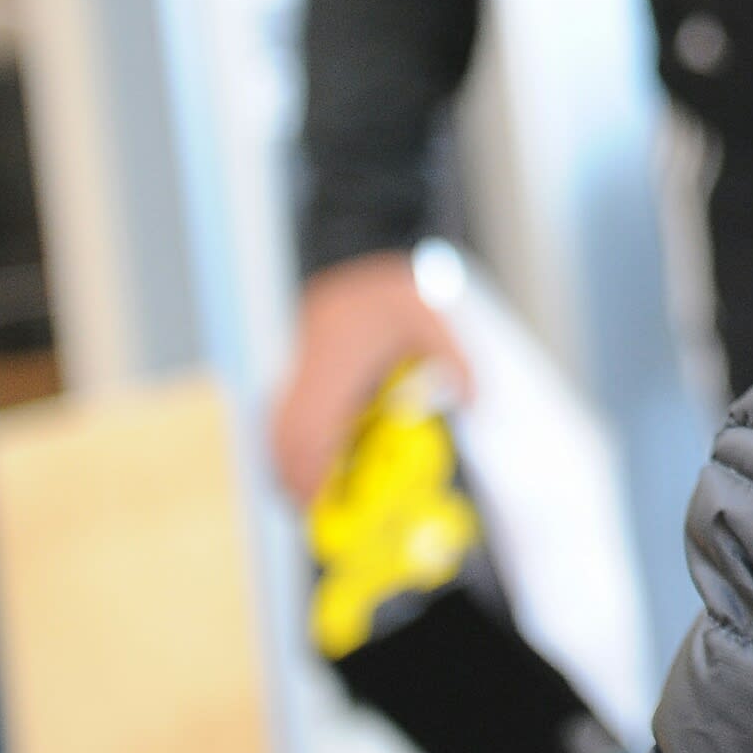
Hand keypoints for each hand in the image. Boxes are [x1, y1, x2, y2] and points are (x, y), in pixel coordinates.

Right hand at [269, 249, 474, 503]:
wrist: (367, 242)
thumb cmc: (404, 286)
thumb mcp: (437, 316)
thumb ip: (457, 360)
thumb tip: (474, 403)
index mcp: (343, 349)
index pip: (313, 419)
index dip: (310, 463)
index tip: (316, 499)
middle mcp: (315, 355)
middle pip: (285, 428)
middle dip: (292, 472)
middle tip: (309, 510)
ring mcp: (303, 355)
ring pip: (277, 419)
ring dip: (287, 459)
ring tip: (307, 495)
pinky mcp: (302, 357)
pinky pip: (283, 407)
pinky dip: (291, 439)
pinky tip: (312, 460)